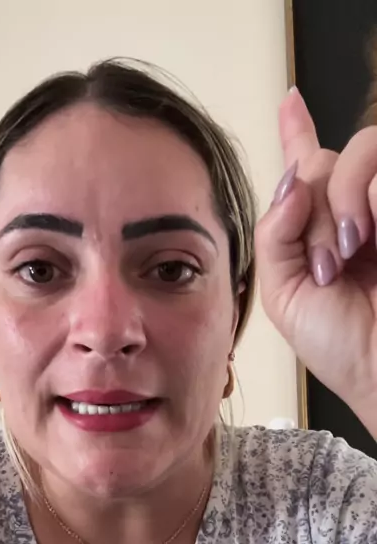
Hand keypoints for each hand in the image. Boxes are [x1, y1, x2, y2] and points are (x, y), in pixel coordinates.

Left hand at [255, 87, 376, 433]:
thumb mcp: (284, 294)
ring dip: (341, 203)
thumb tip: (294, 181)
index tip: (290, 101)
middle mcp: (358, 212)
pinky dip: (365, 202)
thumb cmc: (338, 345)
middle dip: (315, 207)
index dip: (297, 132)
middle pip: (327, 160)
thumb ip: (276, 235)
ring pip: (358, 154)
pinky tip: (364, 244)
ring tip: (348, 256)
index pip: (309, 169)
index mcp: (319, 231)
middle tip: (327, 263)